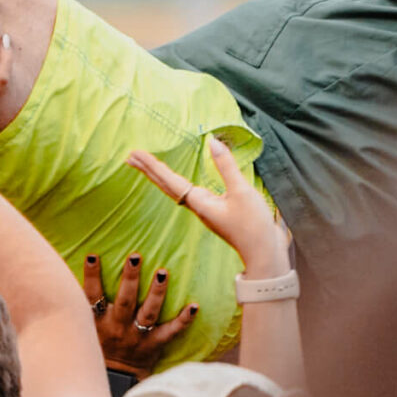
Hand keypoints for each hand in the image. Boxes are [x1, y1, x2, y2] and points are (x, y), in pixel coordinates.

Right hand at [81, 253, 194, 377]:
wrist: (115, 379)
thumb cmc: (99, 346)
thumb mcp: (85, 328)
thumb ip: (83, 305)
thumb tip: (71, 278)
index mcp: (98, 322)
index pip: (91, 296)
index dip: (91, 276)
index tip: (94, 255)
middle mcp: (118, 327)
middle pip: (125, 301)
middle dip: (130, 278)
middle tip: (135, 257)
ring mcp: (138, 336)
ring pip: (148, 312)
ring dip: (156, 292)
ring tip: (162, 272)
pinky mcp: (154, 344)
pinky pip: (171, 332)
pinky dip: (184, 320)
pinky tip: (195, 306)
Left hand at [126, 136, 289, 276]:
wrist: (265, 254)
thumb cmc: (253, 226)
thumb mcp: (241, 191)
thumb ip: (226, 166)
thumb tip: (213, 141)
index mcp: (200, 202)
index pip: (170, 180)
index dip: (153, 165)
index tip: (135, 154)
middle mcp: (198, 206)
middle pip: (167, 186)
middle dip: (149, 170)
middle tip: (130, 156)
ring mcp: (206, 210)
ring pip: (176, 190)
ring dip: (161, 176)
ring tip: (148, 165)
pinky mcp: (216, 212)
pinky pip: (189, 194)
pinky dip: (177, 184)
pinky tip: (179, 182)